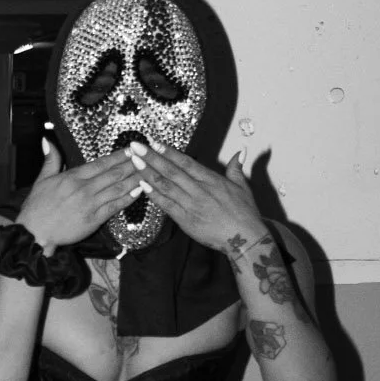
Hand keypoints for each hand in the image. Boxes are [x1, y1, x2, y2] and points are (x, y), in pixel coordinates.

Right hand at [18, 139, 144, 249]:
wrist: (34, 233)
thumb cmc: (36, 208)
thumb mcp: (40, 180)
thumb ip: (50, 160)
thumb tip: (47, 140)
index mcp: (72, 177)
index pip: (100, 163)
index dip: (118, 156)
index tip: (131, 149)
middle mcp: (83, 188)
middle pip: (113, 174)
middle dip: (132, 164)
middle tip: (146, 156)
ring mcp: (90, 204)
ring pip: (117, 188)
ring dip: (134, 179)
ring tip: (148, 170)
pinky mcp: (94, 219)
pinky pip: (115, 206)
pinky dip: (128, 198)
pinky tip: (138, 191)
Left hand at [138, 146, 265, 253]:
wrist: (245, 238)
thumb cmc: (244, 213)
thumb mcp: (243, 187)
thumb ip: (236, 168)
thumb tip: (241, 152)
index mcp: (212, 180)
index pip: (186, 162)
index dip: (169, 152)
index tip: (155, 142)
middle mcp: (199, 190)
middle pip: (171, 171)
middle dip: (152, 157)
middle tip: (136, 146)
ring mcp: (191, 205)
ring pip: (165, 186)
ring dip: (148, 173)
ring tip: (134, 161)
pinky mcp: (185, 220)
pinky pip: (166, 205)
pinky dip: (154, 194)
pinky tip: (141, 185)